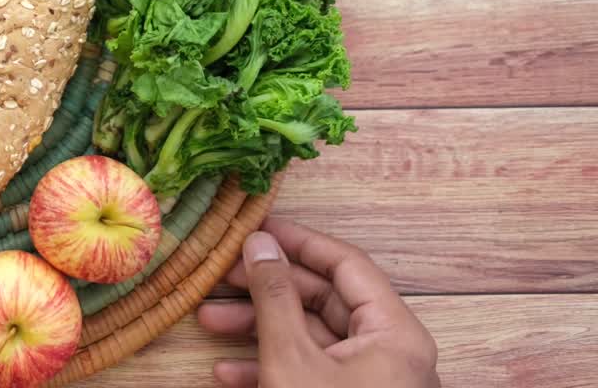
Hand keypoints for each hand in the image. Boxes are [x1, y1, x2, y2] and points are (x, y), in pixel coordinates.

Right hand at [198, 218, 438, 387]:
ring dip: (258, 329)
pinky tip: (226, 374)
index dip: (298, 241)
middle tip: (221, 276)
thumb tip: (260, 243)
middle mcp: (389, 354)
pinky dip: (269, 368)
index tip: (255, 228)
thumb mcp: (292, 358)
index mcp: (393, 333)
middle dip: (266, 290)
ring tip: (207, 323)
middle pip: (324, 300)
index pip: (346, 263)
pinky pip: (309, 374)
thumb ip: (274, 296)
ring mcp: (370, 385)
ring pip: (310, 339)